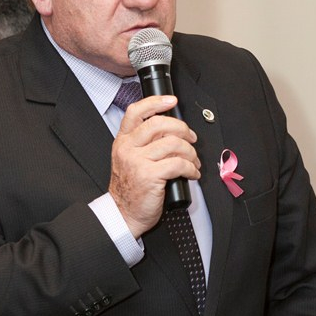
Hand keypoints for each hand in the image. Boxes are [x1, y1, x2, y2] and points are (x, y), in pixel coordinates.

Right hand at [109, 95, 200, 237]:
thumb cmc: (130, 189)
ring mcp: (138, 161)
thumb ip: (143, 143)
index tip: (171, 101)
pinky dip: (191, 168)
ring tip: (193, 161)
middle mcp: (128, 148)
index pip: (136, 112)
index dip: (156, 102)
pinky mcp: (150, 176)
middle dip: (182, 129)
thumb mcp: (128, 160)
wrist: (123, 214)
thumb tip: (171, 131)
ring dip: (190, 152)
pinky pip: (178, 164)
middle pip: (159, 124)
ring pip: (173, 143)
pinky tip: (192, 173)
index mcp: (123, 141)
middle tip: (191, 138)